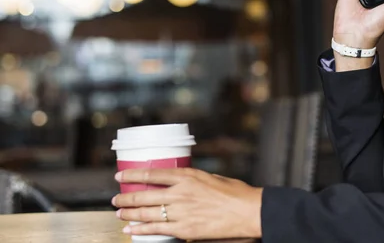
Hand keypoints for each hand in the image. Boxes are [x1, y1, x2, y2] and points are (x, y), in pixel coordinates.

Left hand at [112, 168, 262, 240]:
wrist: (247, 211)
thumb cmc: (235, 193)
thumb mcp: (212, 178)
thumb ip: (194, 181)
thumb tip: (183, 185)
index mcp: (188, 176)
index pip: (153, 173)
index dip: (133, 174)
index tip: (121, 174)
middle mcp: (180, 193)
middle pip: (144, 194)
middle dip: (126, 197)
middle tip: (116, 198)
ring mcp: (181, 212)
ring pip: (146, 212)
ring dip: (129, 213)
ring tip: (119, 214)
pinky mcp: (184, 229)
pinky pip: (156, 229)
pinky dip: (141, 229)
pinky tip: (131, 230)